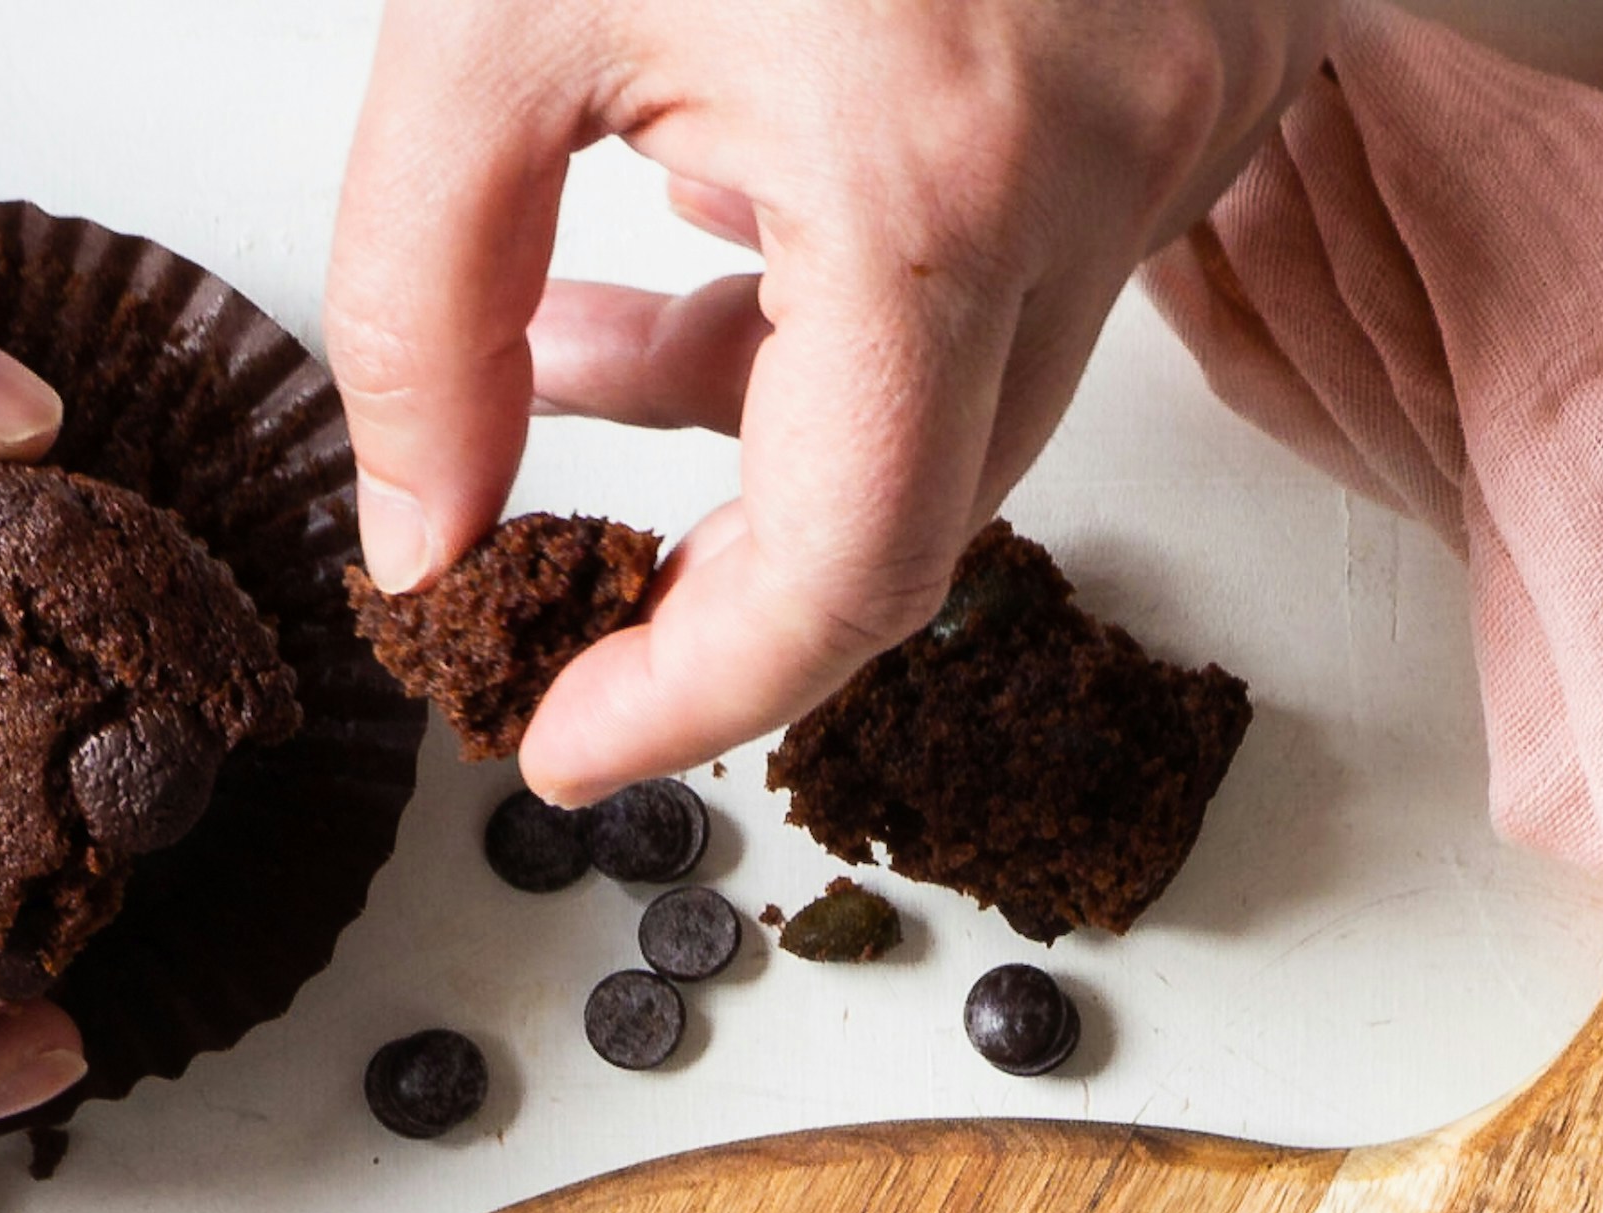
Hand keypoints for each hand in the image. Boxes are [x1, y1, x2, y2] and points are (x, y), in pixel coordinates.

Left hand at [325, 0, 1323, 798]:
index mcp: (931, 180)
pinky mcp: (1181, 80)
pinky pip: (1013, 273)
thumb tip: (421, 526)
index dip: (698, 697)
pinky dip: (851, 295)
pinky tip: (722, 213)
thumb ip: (429, 285)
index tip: (567, 743)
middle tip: (572, 600)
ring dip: (768, 417)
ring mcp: (1166, 131)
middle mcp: (1089, 181)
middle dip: (728, 571)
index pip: (840, 575)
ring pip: (961, 399)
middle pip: (915, 517)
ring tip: (587, 343)